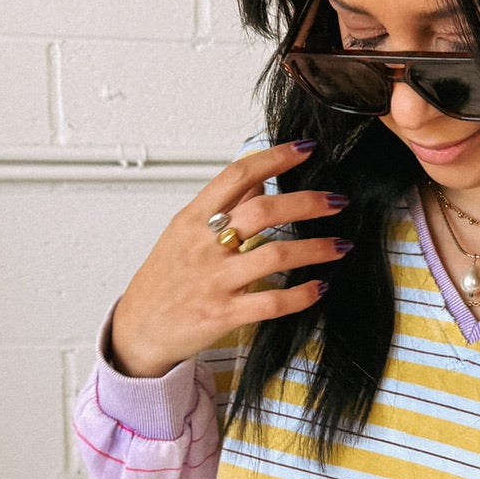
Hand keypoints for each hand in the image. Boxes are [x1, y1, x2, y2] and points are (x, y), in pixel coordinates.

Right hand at [107, 140, 350, 378]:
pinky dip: (301, 295)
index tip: (305, 149)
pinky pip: (271, 302)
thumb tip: (259, 179)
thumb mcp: (184, 233)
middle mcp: (204, 245)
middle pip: (263, 211)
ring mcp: (215, 281)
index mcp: (193, 219)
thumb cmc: (164, 279)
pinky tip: (318, 287)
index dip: (274, 158)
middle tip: (337, 201)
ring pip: (275, 255)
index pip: (237, 175)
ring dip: (315, 248)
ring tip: (340, 245)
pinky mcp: (224, 315)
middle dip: (308, 202)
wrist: (139, 329)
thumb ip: (224, 206)